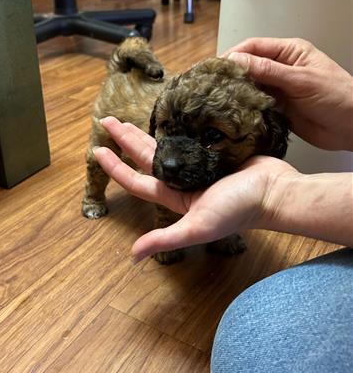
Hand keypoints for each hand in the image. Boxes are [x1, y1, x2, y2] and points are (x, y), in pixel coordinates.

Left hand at [93, 117, 297, 261]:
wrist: (274, 190)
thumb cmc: (238, 209)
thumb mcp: (197, 227)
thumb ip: (165, 240)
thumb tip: (132, 257)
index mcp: (175, 197)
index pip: (137, 180)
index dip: (116, 167)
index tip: (97, 149)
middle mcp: (183, 180)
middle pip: (146, 158)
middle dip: (125, 141)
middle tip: (108, 120)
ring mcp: (198, 164)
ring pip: (164, 145)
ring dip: (144, 133)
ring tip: (127, 118)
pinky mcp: (213, 150)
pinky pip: (188, 137)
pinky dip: (175, 127)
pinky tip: (165, 116)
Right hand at [223, 38, 352, 150]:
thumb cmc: (339, 96)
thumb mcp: (301, 80)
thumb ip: (268, 70)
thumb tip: (237, 60)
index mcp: (289, 52)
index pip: (254, 47)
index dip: (233, 55)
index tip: (216, 67)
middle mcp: (282, 69)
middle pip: (249, 67)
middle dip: (232, 74)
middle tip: (213, 85)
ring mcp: (280, 90)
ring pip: (250, 87)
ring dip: (237, 93)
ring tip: (220, 100)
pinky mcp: (278, 109)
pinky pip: (256, 106)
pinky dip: (245, 109)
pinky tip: (236, 113)